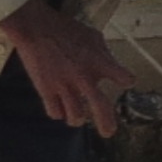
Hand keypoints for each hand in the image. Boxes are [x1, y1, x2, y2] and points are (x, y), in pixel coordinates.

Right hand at [0, 0, 135, 136]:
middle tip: (108, 132)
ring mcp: (64, 86)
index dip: (125, 80)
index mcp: (99, 62)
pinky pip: (54, 112)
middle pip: (101, 108)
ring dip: (77, 118)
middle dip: (106, 123)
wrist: (36, 29)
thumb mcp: (92, 36)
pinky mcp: (46, 90)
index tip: (125, 81)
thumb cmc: (64, 29)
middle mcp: (84, 77)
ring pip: (75, 116)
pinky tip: (59, 108)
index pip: (124, 78)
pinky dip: (58, 113)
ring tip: (78, 117)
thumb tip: (111, 64)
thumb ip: (104, 54)